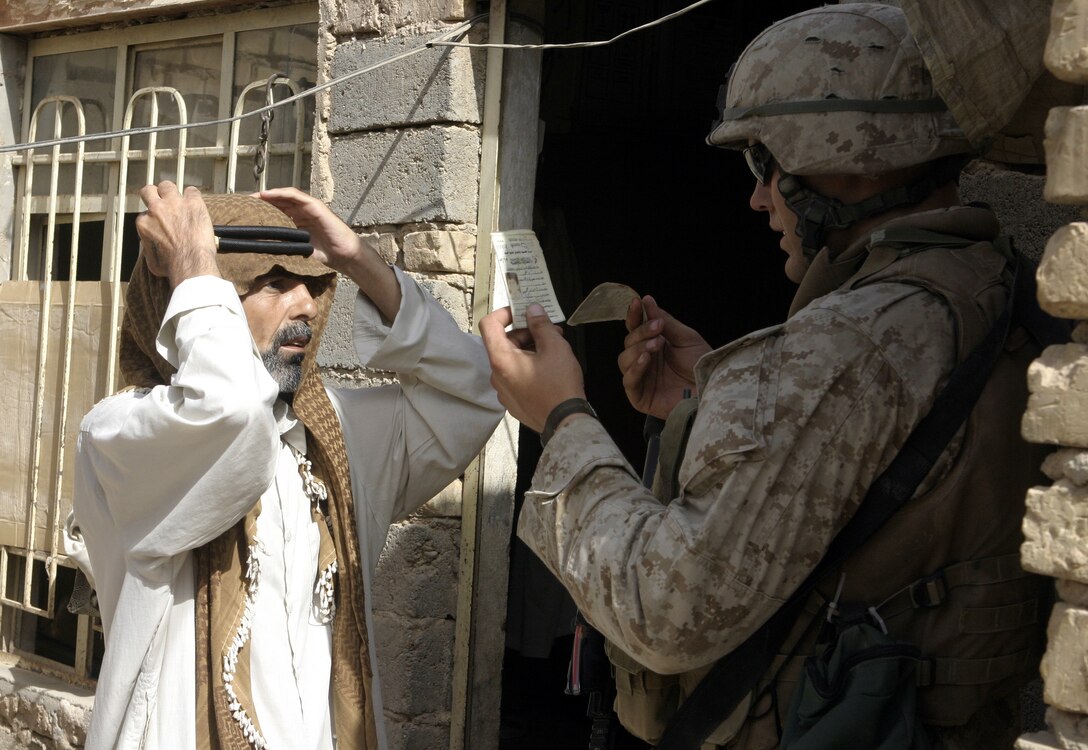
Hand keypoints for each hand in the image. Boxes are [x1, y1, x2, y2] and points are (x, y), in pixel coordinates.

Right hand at [136, 182, 217, 287]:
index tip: (161, 222)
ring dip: (172, 191)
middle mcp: (156, 210)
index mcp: (145, 223)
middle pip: (149, 191)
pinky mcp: (193, 203)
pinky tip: (196, 203)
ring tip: (180, 199)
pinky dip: (193, 196)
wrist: (190, 264)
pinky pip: (192, 191)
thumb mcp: (151, 260)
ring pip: (167, 185)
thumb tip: (152, 247)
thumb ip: (150, 247)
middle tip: (162, 200)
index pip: (145, 214)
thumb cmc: (173, 266)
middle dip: (154, 194)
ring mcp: (174, 204)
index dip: (154, 218)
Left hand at [256, 187, 400, 319]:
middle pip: (278, 202)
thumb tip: (262, 252)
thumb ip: (284, 246)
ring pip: (285, 196)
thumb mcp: (298, 250)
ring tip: (252, 196)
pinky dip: (281, 193)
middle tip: (243, 203)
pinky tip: (268, 194)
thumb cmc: (325, 254)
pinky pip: (296, 196)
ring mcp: (309, 207)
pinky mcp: (315, 206)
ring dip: (268, 195)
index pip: (276, 212)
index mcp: (298, 221)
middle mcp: (302, 212)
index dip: (261, 211)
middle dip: (261, 201)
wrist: (344, 254)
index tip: (245, 214)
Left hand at [479, 304, 585, 432]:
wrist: (565, 422)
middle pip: (504, 343)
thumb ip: (541, 324)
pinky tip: (549, 368)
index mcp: (501, 360)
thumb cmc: (560, 386)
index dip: (504, 313)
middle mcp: (497, 376)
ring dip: (529, 349)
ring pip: (512, 360)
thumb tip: (533, 310)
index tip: (522, 311)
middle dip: (526, 332)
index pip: (489, 325)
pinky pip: (516, 376)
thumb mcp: (555, 347)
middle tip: (550, 330)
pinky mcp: (513, 401)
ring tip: (554, 349)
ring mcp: (503, 391)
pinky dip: (529, 366)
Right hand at [617, 295, 710, 419]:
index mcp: (654, 345)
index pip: (636, 328)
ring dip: (637, 349)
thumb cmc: (702, 367)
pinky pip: (628, 381)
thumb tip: (647, 300)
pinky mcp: (640, 397)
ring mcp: (641, 378)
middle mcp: (645, 360)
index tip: (637, 302)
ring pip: (624, 360)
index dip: (634, 316)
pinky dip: (635, 368)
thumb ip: (666, 322)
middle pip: (628, 342)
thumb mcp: (686, 339)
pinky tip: (646, 360)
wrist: (712, 391)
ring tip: (656, 345)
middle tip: (657, 328)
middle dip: (640, 333)